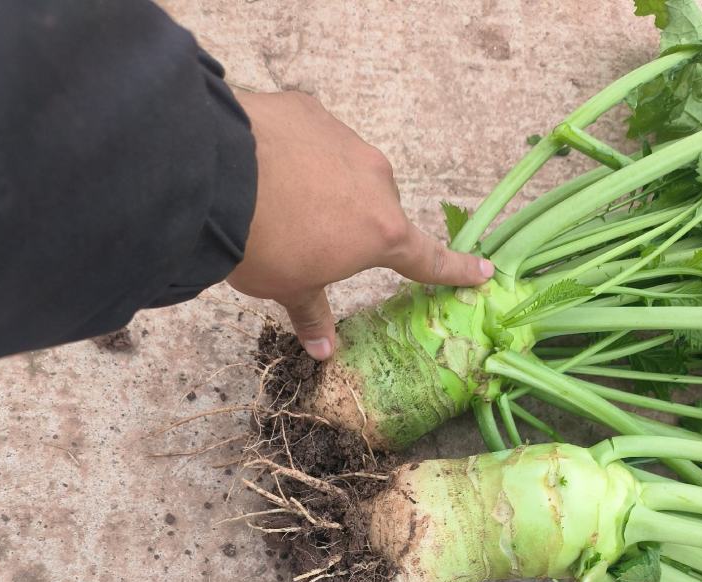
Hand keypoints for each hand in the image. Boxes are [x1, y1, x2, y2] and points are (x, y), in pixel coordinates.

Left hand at [227, 90, 493, 358]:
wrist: (217, 175)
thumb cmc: (264, 247)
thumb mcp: (289, 289)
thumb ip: (312, 314)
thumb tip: (323, 352)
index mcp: (381, 232)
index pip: (426, 258)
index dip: (455, 269)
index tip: (484, 270)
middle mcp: (376, 181)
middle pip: (377, 210)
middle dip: (354, 226)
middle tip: (311, 241)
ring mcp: (345, 140)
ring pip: (346, 170)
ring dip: (325, 187)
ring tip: (280, 202)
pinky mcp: (310, 110)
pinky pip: (312, 139)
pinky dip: (296, 155)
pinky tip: (264, 166)